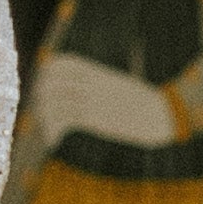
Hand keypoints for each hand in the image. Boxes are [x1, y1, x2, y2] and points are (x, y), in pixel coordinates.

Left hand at [34, 52, 180, 152]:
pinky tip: (55, 141)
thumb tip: (86, 88)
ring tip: (48, 130)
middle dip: (40, 96)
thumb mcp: (119, 85)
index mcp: (97, 71)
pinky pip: (64, 120)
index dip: (46, 73)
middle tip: (42, 112)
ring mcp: (92, 99)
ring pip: (54, 101)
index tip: (44, 88)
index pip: (62, 62)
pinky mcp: (95, 118)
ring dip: (45, 116)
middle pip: (51, 81)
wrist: (162, 113)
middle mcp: (91, 82)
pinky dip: (53, 130)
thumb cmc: (143, 103)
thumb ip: (100, 83)